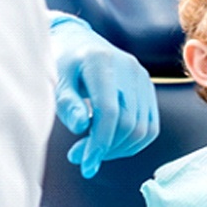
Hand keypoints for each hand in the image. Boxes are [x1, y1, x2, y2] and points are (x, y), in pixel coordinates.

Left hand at [50, 14, 159, 177]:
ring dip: (119, 149)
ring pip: (143, 129)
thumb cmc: (63, 63)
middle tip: (79, 156)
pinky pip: (150, 126)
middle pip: (129, 123)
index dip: (99, 143)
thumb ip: (67, 103)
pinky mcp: (148, 88)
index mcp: (102, 62)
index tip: (85, 165)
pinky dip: (133, 142)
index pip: (109, 111)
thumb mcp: (56, 80)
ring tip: (94, 149)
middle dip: (106, 148)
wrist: (80, 42)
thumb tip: (81, 128)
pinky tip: (112, 143)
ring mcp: (142, 77)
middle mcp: (129, 68)